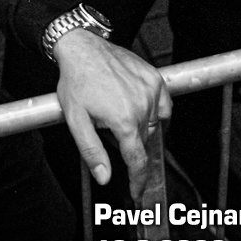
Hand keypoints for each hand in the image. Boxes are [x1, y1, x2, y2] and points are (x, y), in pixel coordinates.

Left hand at [52, 30, 171, 200]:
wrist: (83, 48)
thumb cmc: (76, 80)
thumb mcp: (77, 121)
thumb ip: (92, 152)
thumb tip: (105, 177)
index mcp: (123, 120)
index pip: (137, 160)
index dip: (138, 180)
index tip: (137, 191)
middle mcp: (142, 106)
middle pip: (144, 142)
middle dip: (130, 145)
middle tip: (111, 131)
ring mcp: (151, 90)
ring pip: (154, 125)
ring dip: (141, 127)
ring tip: (119, 113)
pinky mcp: (155, 78)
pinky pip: (164, 106)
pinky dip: (155, 112)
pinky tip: (139, 107)